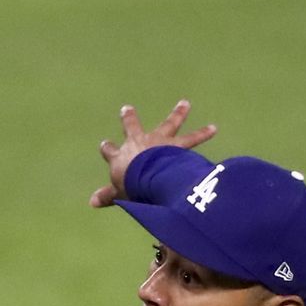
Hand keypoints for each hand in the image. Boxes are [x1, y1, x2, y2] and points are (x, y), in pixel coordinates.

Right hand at [89, 100, 217, 208]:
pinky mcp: (176, 146)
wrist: (147, 176)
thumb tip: (91, 203)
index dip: (107, 148)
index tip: (105, 144)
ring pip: (169, 124)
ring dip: (178, 113)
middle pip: (132, 127)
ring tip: (185, 103)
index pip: (110, 151)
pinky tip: (214, 128)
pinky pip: (192, 139)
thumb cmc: (130, 185)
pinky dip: (203, 133)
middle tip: (127, 108)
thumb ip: (107, 196)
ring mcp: (158, 141)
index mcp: (122, 156)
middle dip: (129, 118)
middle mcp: (139, 143)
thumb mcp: (117, 192)